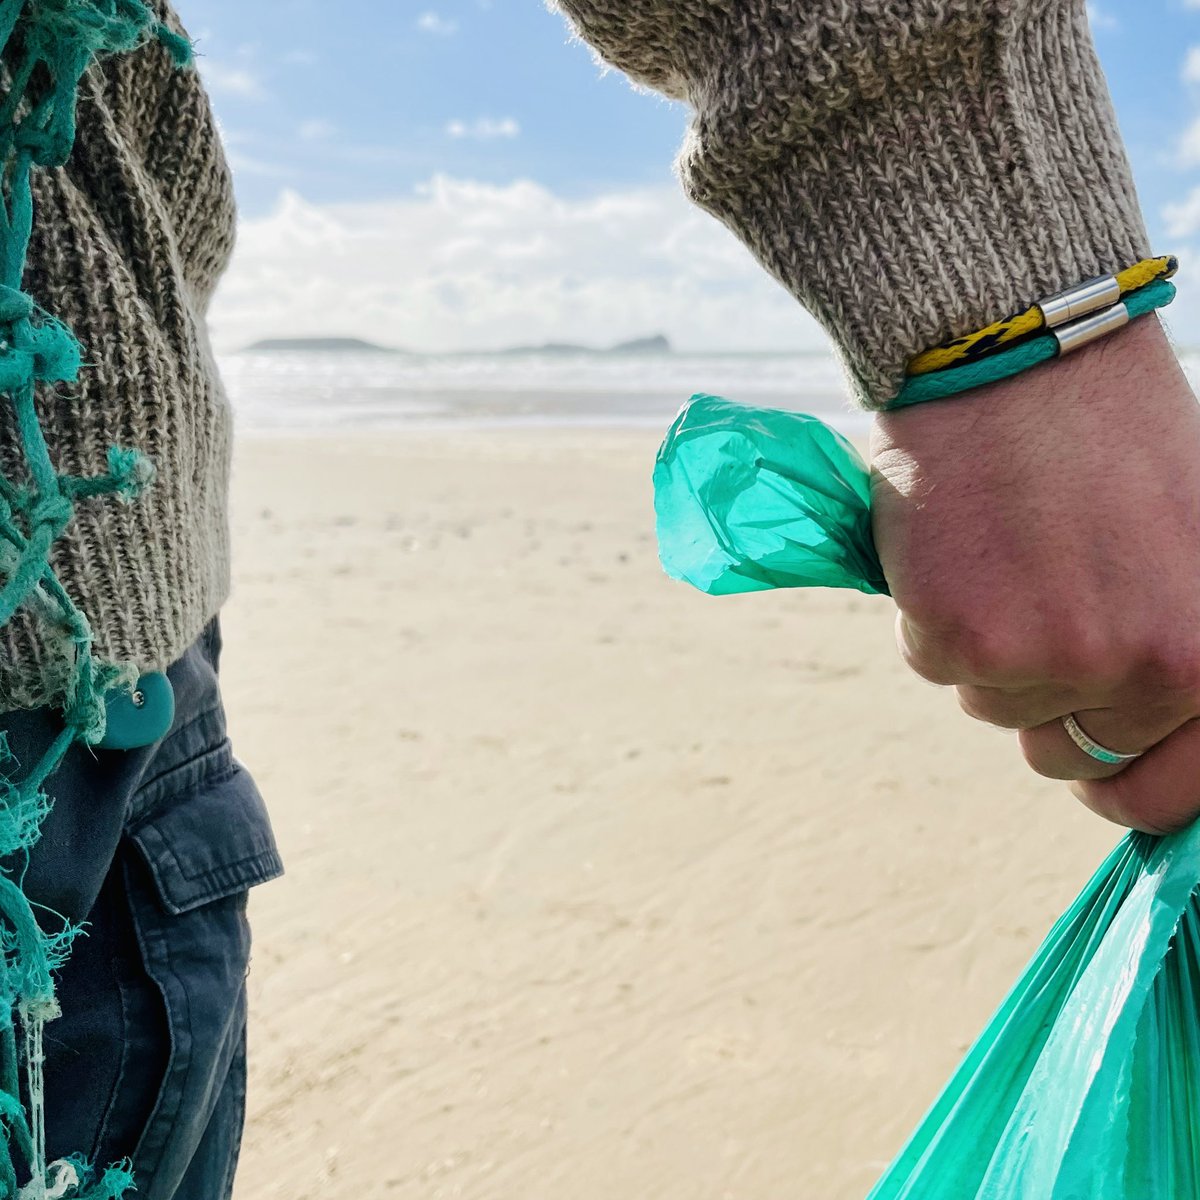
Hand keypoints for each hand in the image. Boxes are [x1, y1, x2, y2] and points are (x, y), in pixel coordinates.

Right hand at [870, 317, 1199, 834]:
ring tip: (1005, 549)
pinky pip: (932, 661)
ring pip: (990, 706)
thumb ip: (1179, 642)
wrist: (1022, 352)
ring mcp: (1051, 658)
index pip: (1171, 791)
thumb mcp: (1194, 546)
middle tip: (1036, 611)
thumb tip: (1144, 723)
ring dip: (986, 647)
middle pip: (1066, 754)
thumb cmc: (1113, 434)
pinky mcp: (960, 636)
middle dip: (1044, 699)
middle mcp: (1145, 670)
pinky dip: (933, 612)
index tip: (1097, 759)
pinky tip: (959, 541)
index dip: (1125, 784)